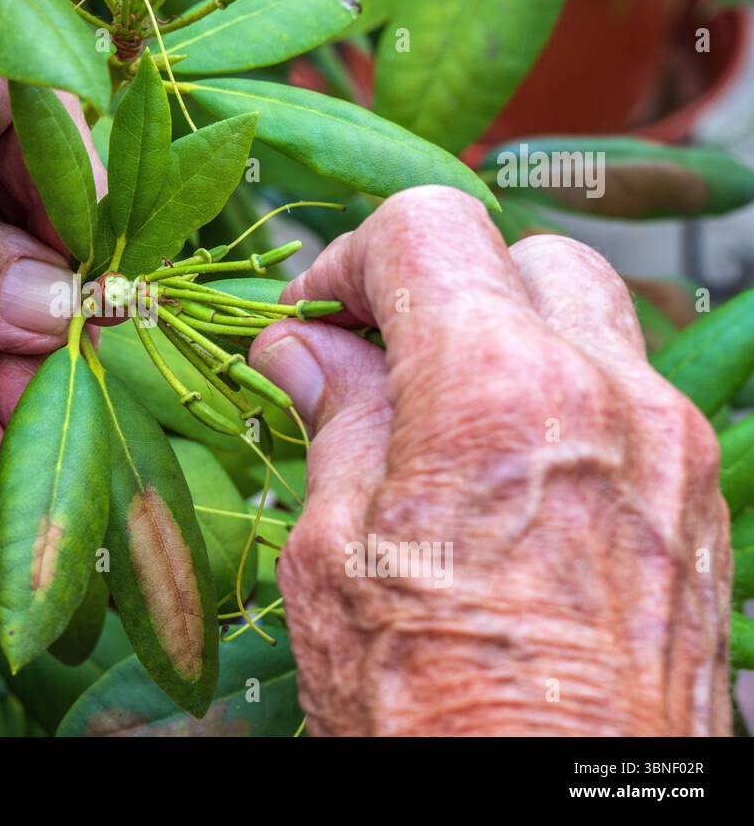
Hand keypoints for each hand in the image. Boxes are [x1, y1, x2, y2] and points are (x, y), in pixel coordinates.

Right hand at [251, 186, 731, 735]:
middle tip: (373, 361)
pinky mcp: (696, 504)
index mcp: (497, 392)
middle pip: (521, 255)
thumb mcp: (333, 560)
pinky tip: (502, 480)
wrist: (551, 818)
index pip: (426, 230)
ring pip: (588, 317)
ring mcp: (670, 449)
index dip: (348, 260)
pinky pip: (628, 396)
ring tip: (437, 423)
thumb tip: (302, 350)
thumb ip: (332, 423)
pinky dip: (559, 397)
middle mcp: (608, 397)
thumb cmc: (432, 714)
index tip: (314, 319)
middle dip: (438, 287)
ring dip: (505, 336)